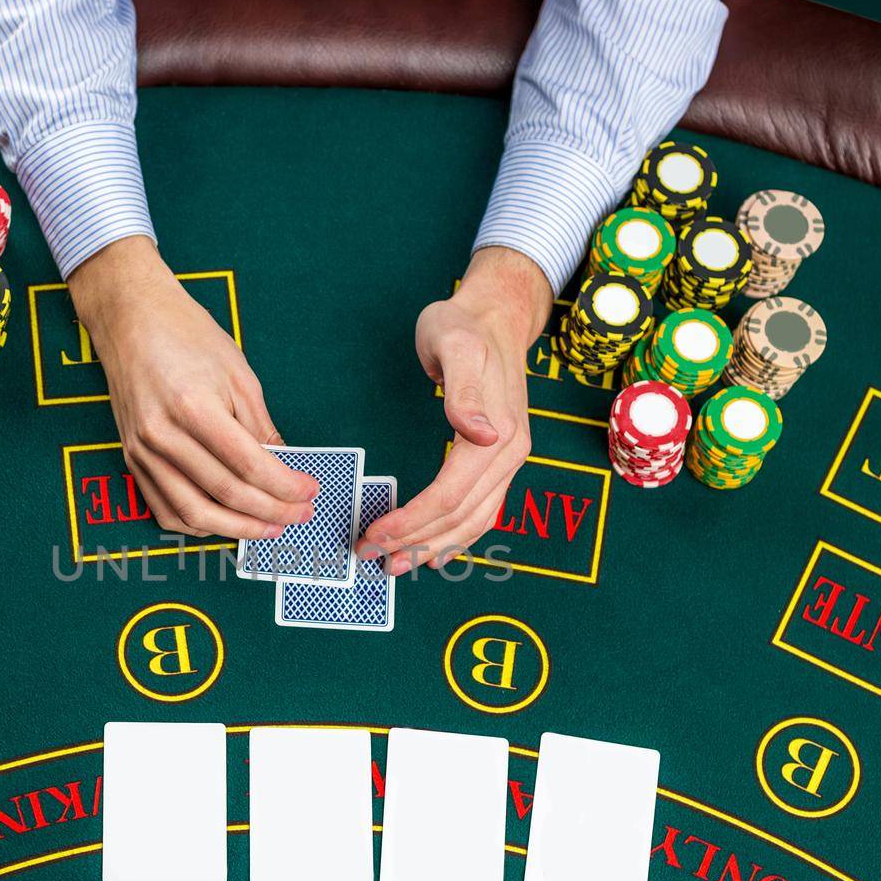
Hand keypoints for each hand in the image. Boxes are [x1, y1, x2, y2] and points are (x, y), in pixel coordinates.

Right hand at [68, 237, 317, 539]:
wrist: (131, 319)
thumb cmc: (185, 336)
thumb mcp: (238, 374)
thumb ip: (260, 427)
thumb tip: (283, 467)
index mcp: (194, 407)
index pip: (249, 466)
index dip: (285, 487)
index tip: (308, 492)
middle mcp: (163, 435)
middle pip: (226, 494)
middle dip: (271, 512)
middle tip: (298, 514)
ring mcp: (143, 451)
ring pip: (194, 513)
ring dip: (237, 529)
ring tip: (268, 527)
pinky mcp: (132, 459)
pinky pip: (165, 509)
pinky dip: (198, 524)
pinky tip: (225, 521)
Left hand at [360, 246, 551, 574]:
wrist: (495, 316)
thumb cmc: (465, 325)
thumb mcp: (456, 344)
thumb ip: (465, 391)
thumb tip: (481, 433)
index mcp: (497, 433)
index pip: (451, 494)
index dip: (413, 520)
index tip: (375, 533)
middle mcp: (509, 452)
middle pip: (460, 516)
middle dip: (415, 542)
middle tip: (371, 555)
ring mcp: (508, 459)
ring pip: (474, 520)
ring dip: (435, 547)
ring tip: (397, 564)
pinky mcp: (500, 460)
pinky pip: (482, 510)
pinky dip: (457, 536)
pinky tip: (433, 549)